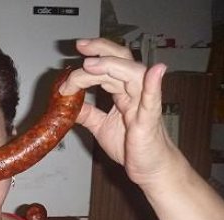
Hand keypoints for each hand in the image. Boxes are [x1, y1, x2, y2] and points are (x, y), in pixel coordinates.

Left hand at [61, 38, 178, 187]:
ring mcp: (143, 104)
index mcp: (123, 93)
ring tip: (90, 64)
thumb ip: (87, 114)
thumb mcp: (101, 127)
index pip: (107, 67)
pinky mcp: (149, 120)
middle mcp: (134, 93)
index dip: (90, 60)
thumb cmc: (131, 146)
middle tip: (80, 47)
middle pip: (120, 61)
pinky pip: (152, 99)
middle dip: (100, 51)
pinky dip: (153, 84)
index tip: (71, 61)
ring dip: (111, 66)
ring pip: (132, 74)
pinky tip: (156, 71)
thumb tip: (67, 105)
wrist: (148, 168)